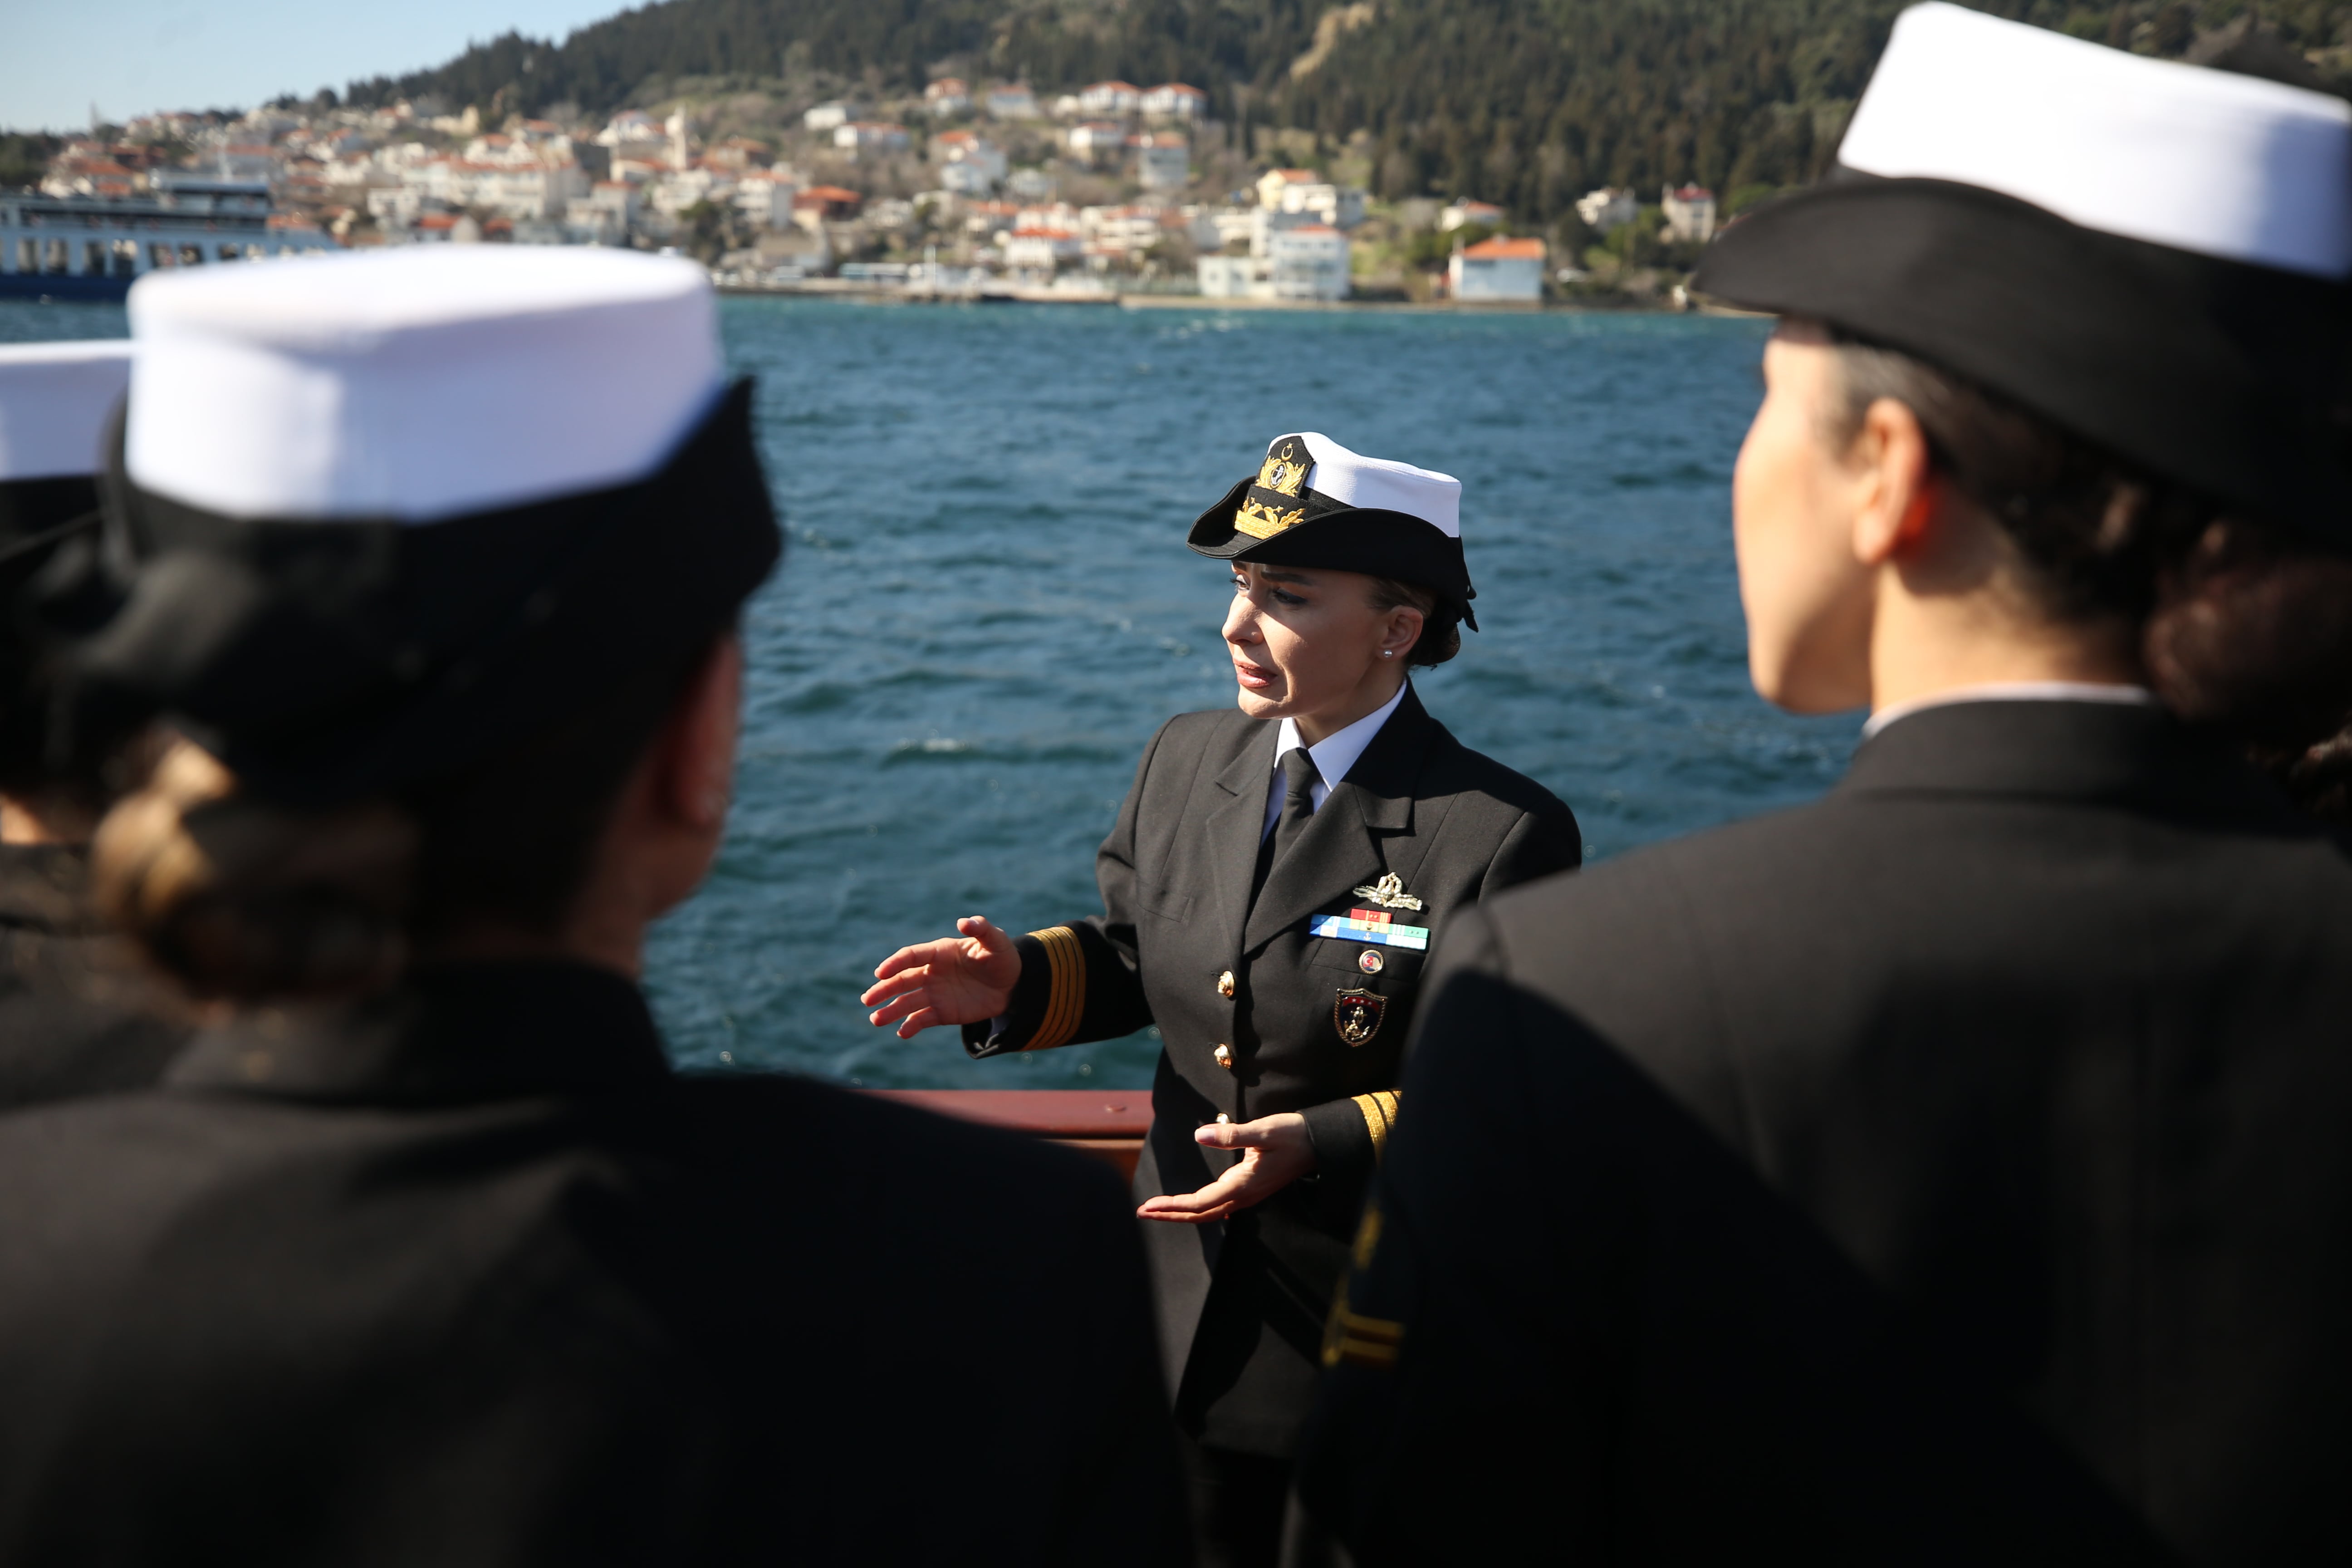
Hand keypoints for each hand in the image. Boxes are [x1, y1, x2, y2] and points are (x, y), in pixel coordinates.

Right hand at [862, 916, 1022, 1038]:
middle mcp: (931, 973)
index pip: (911, 956)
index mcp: (939, 952)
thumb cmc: (1001, 956)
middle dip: (883, 990)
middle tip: (867, 999)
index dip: (895, 963)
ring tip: (875, 1020)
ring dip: (891, 1010)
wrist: (1013, 984)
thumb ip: (981, 929)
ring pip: (907, 1002)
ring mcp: (935, 993)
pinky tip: (901, 1033)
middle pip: (902, 981)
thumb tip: (963, 922)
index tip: (880, 973)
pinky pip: (922, 1019)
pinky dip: (911, 1026)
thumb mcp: (996, 940)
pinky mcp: (942, 1012)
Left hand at [1137, 1112, 1316, 1223]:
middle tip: (1141, 1213)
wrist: (1318, 1142)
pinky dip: (1198, 1208)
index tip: (1148, 1206)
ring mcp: (1247, 1195)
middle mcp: (1243, 1195)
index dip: (1172, 1206)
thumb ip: (1231, 1135)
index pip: (1200, 1202)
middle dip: (1170, 1214)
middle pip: (1200, 1213)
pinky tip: (1189, 1206)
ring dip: (1181, 1212)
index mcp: (1243, 1185)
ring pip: (1208, 1211)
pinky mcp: (1250, 1189)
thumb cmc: (1291, 1134)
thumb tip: (1199, 1134)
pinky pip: (1218, 1205)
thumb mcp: (1262, 1131)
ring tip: (1157, 1210)